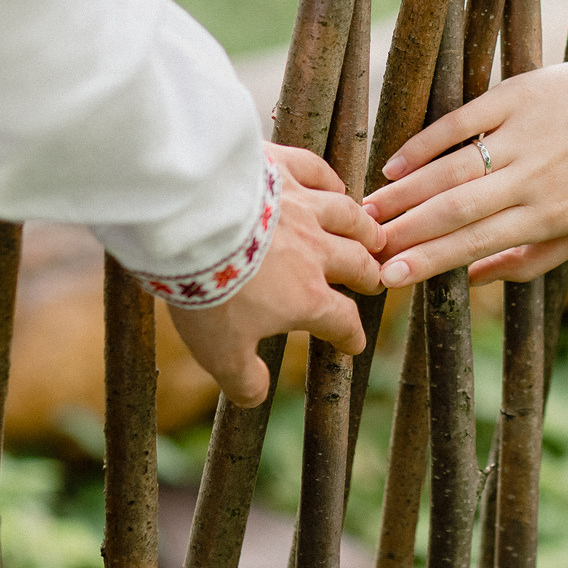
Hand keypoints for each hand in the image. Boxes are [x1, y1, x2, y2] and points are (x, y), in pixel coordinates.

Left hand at [168, 144, 384, 407]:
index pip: (341, 321)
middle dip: (368, 274)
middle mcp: (315, 251)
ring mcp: (301, 206)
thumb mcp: (220, 352)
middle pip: (357, 263)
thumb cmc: (208, 291)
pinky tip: (335, 184)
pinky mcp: (280, 170)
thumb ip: (243, 379)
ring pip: (347, 216)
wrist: (192, 223)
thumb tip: (256, 397)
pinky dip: (330, 180)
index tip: (354, 344)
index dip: (350, 335)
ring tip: (373, 233)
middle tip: (375, 278)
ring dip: (364, 228)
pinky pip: (316, 171)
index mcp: (307, 298)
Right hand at [362, 50, 567, 287]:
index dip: (428, 261)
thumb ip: (531, 261)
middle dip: (405, 231)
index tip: (390, 278)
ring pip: (451, 170)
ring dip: (405, 193)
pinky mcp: (512, 97)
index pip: (476, 243)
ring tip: (369, 210)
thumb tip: (473, 279)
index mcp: (550, 215)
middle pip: (454, 210)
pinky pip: (459, 124)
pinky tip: (393, 166)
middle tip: (365, 246)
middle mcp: (532, 178)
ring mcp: (521, 135)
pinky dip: (423, 145)